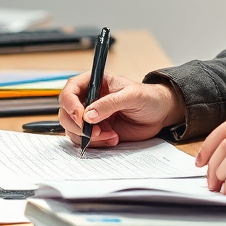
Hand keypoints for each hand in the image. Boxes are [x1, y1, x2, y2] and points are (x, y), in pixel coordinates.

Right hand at [58, 72, 184, 148]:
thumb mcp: (132, 95)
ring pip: (73, 129)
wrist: (159, 114)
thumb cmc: (148, 97)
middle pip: (66, 112)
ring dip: (89, 136)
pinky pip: (85, 140)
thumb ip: (110, 103)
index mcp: (94, 82)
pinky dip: (96, 143)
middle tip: (95, 131)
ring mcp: (91, 117)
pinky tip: (113, 138)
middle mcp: (89, 99)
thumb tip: (88, 115)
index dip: (70, 103)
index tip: (80, 115)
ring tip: (110, 135)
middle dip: (77, 125)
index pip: (70, 90)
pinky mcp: (96, 131)